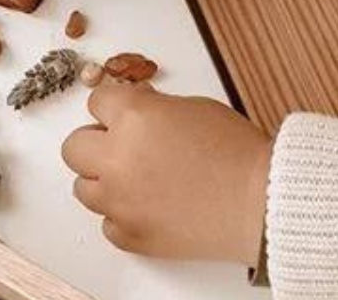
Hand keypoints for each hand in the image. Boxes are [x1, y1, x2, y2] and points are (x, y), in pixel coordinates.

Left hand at [62, 82, 271, 263]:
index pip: (95, 102)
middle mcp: (117, 157)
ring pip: (83, 188)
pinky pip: (107, 223)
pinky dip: (121, 215)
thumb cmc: (236, 152)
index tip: (122, 113)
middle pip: (73, 147)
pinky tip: (145, 206)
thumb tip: (134, 105)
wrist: (263, 202)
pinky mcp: (132, 235)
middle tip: (119, 145)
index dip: (113, 107)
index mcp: (131, 117)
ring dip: (102, 179)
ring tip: (133, 178)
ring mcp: (120, 200)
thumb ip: (151, 106)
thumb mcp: (190, 107)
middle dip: (95, 142)